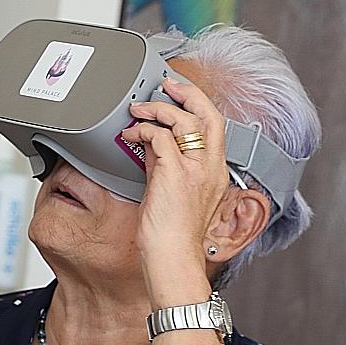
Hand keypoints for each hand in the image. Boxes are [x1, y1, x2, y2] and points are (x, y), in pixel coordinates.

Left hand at [119, 77, 227, 295]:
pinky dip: (143, 130)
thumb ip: (165, 167)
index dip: (197, 106)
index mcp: (214, 173)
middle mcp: (210, 168)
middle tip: (167, 85)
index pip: (215, 127)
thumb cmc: (172, 237)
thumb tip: (150, 146)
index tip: (177, 97)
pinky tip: (130, 135)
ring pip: (185, 120)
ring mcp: (195, 170)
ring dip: (158, 109)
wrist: (173, 260)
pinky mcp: (175, 175)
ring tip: (138, 111)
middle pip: (210, 114)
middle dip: (189, 93)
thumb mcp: (172, 193)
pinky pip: (160, 137)